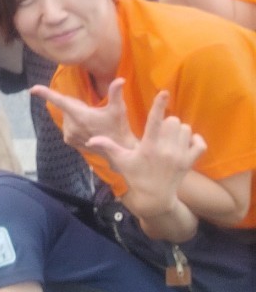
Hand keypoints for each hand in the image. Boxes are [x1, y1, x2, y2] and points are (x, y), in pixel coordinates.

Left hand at [31, 78, 136, 155]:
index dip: (46, 93)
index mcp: (80, 115)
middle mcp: (71, 126)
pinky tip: (88, 129)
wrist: (117, 150)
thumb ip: (116, 93)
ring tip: (93, 123)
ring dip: (77, 115)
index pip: (60, 101)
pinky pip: (68, 126)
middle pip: (68, 107)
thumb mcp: (118, 109)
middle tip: (94, 112)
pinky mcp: (69, 141)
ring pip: (68, 116)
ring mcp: (69, 134)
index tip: (33, 89)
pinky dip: (75, 124)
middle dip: (77, 106)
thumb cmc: (118, 127)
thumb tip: (121, 79)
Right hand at [88, 90, 205, 219]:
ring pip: (186, 129)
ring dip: (179, 130)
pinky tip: (187, 141)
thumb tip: (90, 140)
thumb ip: (108, 147)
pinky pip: (200, 144)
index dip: (159, 104)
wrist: (155, 199)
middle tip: (160, 131)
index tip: (164, 92)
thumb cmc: (136, 176)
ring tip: (170, 138)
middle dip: (167, 121)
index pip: (155, 121)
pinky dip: (196, 140)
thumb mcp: (121, 161)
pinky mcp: (190, 162)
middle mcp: (166, 150)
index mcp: (149, 147)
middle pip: (173, 121)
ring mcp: (180, 156)